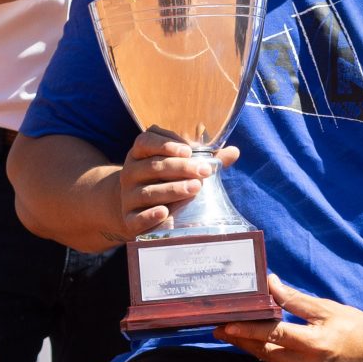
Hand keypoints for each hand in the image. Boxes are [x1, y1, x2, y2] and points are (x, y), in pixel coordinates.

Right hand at [115, 130, 238, 238]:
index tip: (189, 150)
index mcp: (140, 154)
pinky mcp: (129, 219)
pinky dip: (150, 216)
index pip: (146, 142)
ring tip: (195, 187)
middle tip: (204, 171)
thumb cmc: (162, 181)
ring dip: (172, 189)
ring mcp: (128, 197)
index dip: (166, 144)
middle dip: (181, 168)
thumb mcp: (177, 166)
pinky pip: (137, 218)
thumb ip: (203, 159)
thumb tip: (234, 151)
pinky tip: (165, 212)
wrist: (134, 208)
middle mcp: (130, 173)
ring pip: (148, 192)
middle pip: (154, 166)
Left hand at [216, 274, 362, 361]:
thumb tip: (269, 283)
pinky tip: (254, 347)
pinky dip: (268, 358)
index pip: (273, 335)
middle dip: (241, 340)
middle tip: (219, 328)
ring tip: (231, 335)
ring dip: (250, 349)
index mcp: (316, 344)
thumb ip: (294, 299)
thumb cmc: (354, 325)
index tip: (225, 323)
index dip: (247, 329)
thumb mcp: (325, 308)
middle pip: (265, 353)